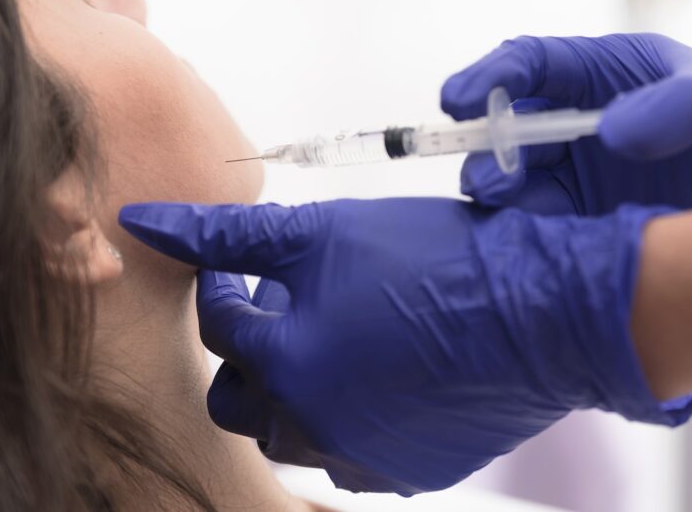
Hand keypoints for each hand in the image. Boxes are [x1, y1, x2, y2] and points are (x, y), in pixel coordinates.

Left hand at [118, 198, 691, 494]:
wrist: (546, 312)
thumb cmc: (442, 262)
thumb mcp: (329, 230)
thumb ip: (232, 234)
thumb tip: (145, 220)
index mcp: (286, 358)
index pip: (218, 323)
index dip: (223, 285)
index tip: (243, 268)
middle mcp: (312, 422)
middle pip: (237, 397)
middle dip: (246, 351)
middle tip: (281, 309)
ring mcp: (359, 456)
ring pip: (288, 434)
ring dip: (291, 391)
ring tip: (329, 342)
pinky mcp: (403, 471)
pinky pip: (347, 456)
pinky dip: (343, 419)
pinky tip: (373, 379)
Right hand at [441, 33, 691, 213]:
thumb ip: (685, 104)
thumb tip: (608, 134)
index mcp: (616, 72)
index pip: (535, 66)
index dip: (489, 78)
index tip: (457, 99)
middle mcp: (591, 122)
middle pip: (513, 131)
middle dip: (490, 151)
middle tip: (492, 180)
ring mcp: (593, 176)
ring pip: (521, 185)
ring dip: (504, 199)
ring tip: (512, 214)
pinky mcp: (601, 225)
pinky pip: (548, 230)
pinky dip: (531, 238)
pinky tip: (536, 249)